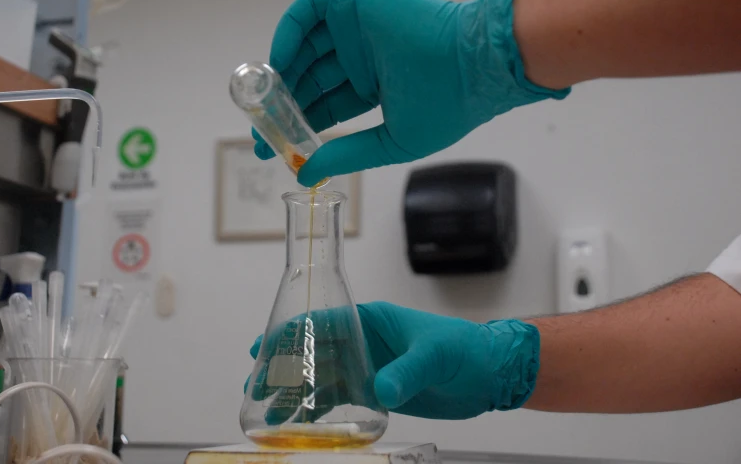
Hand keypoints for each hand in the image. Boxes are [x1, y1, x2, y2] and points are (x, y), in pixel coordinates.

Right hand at [246, 301, 539, 420]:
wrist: (488, 374)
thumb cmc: (465, 349)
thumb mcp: (435, 355)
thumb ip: (408, 371)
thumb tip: (382, 390)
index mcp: (372, 320)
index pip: (323, 321)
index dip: (290, 332)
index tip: (262, 346)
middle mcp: (364, 342)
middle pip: (314, 352)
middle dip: (284, 367)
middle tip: (255, 385)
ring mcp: (368, 367)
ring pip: (322, 379)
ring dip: (297, 393)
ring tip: (270, 413)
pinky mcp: (377, 391)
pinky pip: (341, 400)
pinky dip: (319, 411)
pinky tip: (301, 424)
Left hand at [254, 0, 569, 186]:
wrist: (473, 66)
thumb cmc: (446, 106)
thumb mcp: (389, 142)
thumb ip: (346, 154)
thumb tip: (305, 174)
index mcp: (374, 86)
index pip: (325, 105)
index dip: (298, 124)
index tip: (272, 146)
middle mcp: (362, 56)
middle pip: (309, 77)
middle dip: (283, 102)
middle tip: (262, 126)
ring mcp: (357, 28)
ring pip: (305, 46)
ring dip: (283, 70)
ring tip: (267, 98)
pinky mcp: (355, 2)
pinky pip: (309, 10)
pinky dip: (289, 31)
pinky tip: (280, 63)